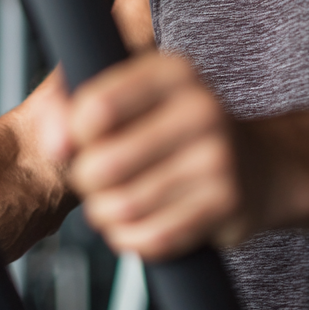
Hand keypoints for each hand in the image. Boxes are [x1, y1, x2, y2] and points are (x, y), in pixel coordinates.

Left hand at [47, 52, 254, 259]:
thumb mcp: (130, 95)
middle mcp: (201, 107)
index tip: (75, 141)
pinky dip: (132, 238)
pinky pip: (152, 238)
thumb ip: (73, 102)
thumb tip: (53, 140)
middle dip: (86, 180)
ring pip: (124, 206)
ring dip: (106, 213)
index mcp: (172, 71)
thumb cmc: (176, 130)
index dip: (72, 134)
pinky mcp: (226, 204)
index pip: (95, 106)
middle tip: (94, 176)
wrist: (255, 165)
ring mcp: (218, 157)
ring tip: (114, 201)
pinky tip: (139, 222)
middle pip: (103, 164)